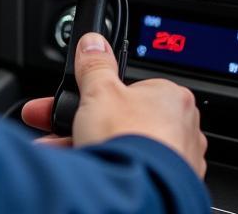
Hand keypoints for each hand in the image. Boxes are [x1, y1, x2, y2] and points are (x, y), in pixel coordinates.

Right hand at [22, 33, 206, 177]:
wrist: (138, 193)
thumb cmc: (129, 140)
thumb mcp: (100, 90)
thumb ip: (95, 65)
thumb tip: (93, 43)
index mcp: (171, 98)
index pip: (129, 89)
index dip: (93, 93)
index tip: (72, 100)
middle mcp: (181, 129)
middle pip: (121, 119)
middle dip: (83, 122)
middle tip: (56, 125)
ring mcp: (177, 162)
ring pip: (123, 146)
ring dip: (88, 144)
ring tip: (58, 150)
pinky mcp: (167, 187)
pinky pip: (130, 171)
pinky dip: (107, 168)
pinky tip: (84, 168)